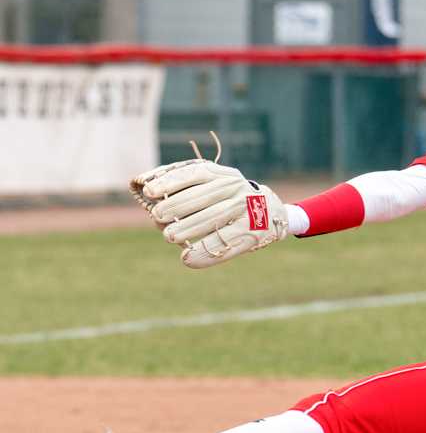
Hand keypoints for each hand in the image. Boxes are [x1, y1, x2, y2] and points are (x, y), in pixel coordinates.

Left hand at [130, 158, 288, 268]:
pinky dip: (206, 251)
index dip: (171, 181)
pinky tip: (188, 258)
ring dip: (189, 228)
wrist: (273, 212)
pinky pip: (227, 241)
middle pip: (204, 197)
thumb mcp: (214, 184)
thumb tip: (146, 190)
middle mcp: (236, 189)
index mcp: (222, 175)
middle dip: (177, 206)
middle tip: (157, 217)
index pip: (195, 174)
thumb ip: (185, 186)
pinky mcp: (252, 232)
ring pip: (215, 218)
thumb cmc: (229, 199)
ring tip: (169, 236)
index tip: (149, 191)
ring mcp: (246, 210)